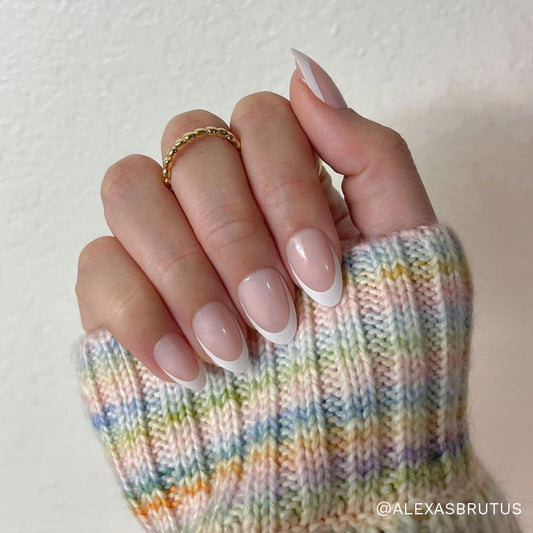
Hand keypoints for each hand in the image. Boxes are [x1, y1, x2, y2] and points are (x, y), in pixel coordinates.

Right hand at [75, 50, 435, 389]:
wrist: (332, 458)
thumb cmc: (378, 356)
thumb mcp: (406, 250)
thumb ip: (371, 155)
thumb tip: (304, 71)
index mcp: (283, 183)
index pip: (259, 120)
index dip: (285, 186)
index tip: (319, 275)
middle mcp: (219, 202)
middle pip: (191, 149)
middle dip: (235, 236)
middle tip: (276, 318)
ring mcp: (165, 246)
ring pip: (129, 189)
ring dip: (185, 269)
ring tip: (233, 350)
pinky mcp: (121, 298)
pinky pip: (96, 267)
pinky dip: (140, 314)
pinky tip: (187, 369)